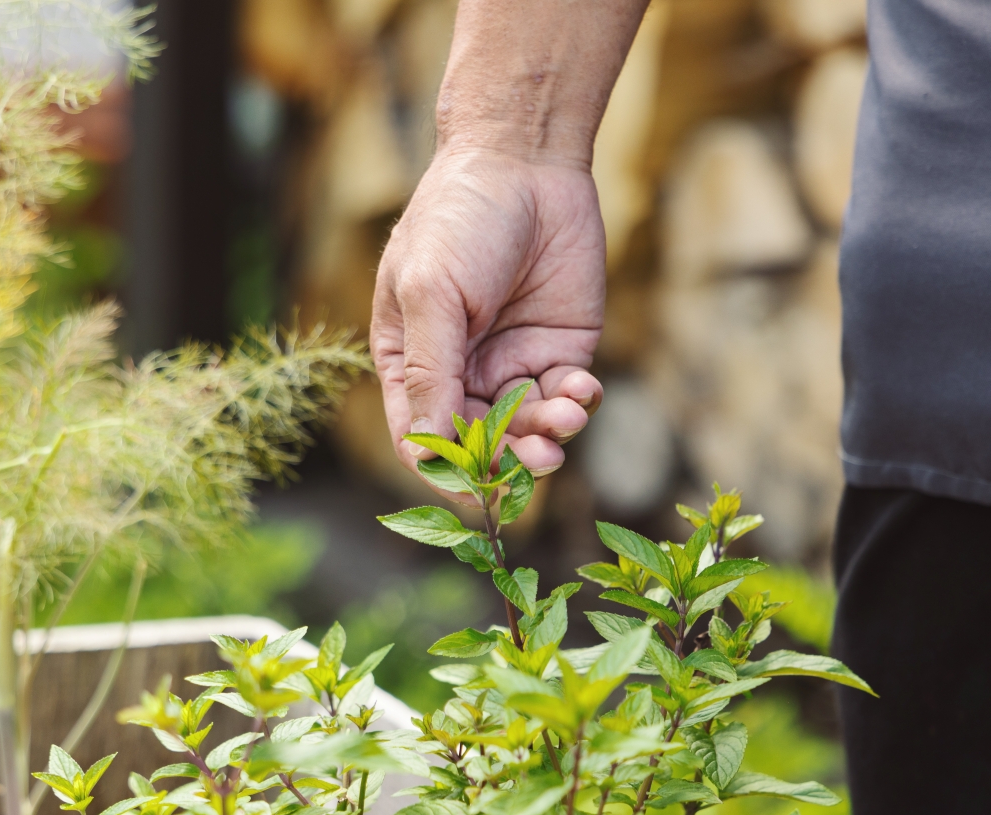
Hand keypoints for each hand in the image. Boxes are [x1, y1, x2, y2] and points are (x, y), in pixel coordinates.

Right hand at [372, 148, 605, 493]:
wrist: (525, 161)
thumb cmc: (459, 219)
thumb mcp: (430, 293)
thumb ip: (429, 372)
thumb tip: (425, 448)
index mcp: (408, 361)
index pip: (419, 437)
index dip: (443, 466)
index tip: (472, 477)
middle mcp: (458, 372)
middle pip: (478, 444)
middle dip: (508, 456)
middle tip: (537, 456)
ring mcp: (510, 363)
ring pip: (527, 429)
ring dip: (547, 435)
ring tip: (566, 417)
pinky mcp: (558, 350)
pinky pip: (567, 398)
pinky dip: (577, 404)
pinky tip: (582, 389)